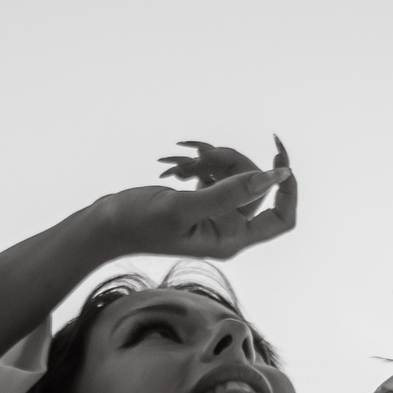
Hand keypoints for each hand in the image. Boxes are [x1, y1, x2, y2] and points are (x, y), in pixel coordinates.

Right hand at [100, 139, 296, 261]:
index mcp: (232, 239)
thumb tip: (274, 177)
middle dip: (230, 162)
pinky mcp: (202, 202)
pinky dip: (199, 165)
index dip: (288, 187)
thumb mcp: (184, 206)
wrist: (104, 225)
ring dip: (211, 161)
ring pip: (235, 175)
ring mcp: (215, 215)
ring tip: (182, 165)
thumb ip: (230, 193)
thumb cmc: (138, 223)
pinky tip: (176, 169)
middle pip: (255, 186)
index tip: (278, 153)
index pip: (282, 217)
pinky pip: (216, 174)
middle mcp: (228, 230)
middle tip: (199, 156)